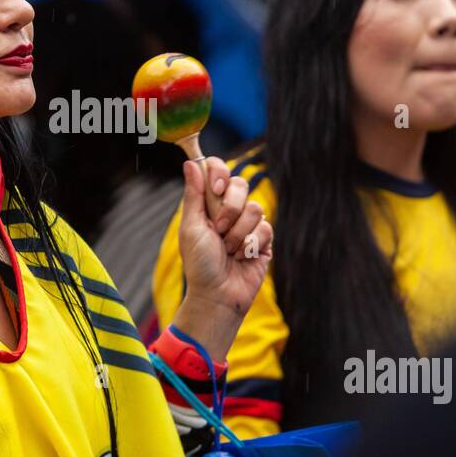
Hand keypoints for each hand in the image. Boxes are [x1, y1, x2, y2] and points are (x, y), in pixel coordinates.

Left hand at [171, 157, 272, 359]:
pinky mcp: (264, 240)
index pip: (218, 170)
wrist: (218, 294)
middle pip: (241, 184)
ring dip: (238, 233)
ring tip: (228, 251)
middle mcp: (229, 209)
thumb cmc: (199, 264)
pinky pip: (265, 228)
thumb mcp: (191, 227)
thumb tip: (190, 162)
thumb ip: (193, 195)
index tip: (216, 190)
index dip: (220, 173)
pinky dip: (250, 245)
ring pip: (254, 208)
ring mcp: (248, 224)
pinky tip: (242, 257)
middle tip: (219, 229)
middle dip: (230, 208)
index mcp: (209, 203)